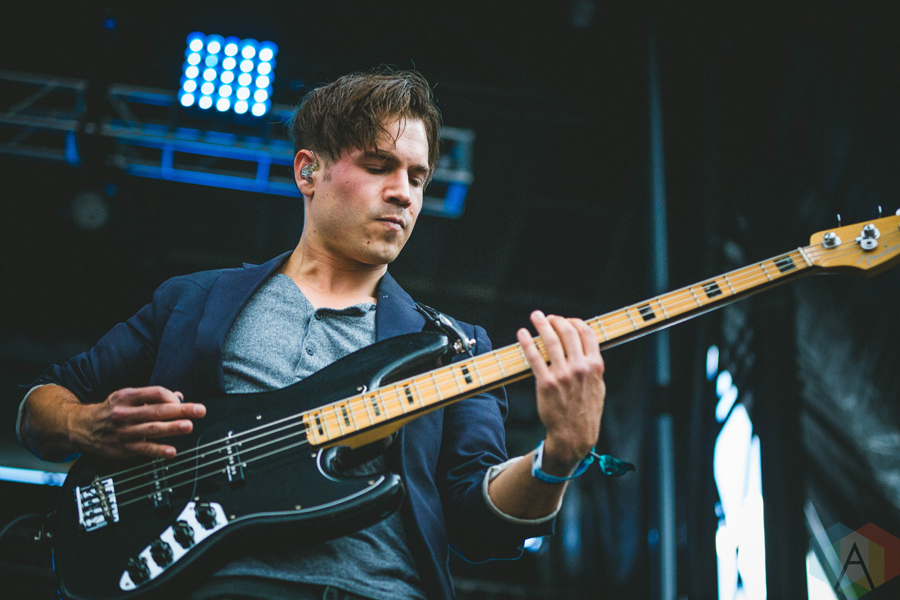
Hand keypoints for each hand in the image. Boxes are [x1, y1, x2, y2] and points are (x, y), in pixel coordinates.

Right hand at [68, 386, 205, 459]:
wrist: (81, 428)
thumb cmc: (110, 411)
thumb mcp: (127, 398)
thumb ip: (152, 398)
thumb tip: (178, 397)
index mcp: (127, 397)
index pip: (154, 393)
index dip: (171, 396)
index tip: (183, 401)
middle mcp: (125, 413)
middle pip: (157, 410)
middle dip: (180, 410)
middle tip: (199, 410)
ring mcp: (124, 431)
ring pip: (151, 429)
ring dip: (172, 428)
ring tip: (188, 426)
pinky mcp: (123, 448)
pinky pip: (144, 449)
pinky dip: (158, 450)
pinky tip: (171, 451)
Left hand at [517, 311, 605, 475]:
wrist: (574, 435)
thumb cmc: (586, 411)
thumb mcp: (599, 387)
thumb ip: (593, 367)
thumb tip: (586, 349)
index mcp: (595, 366)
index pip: (586, 333)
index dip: (575, 322)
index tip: (566, 320)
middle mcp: (580, 367)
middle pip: (568, 332)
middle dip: (556, 320)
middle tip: (547, 317)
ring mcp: (562, 375)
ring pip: (550, 340)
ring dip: (541, 324)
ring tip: (535, 316)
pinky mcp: (545, 383)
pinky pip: (534, 357)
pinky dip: (527, 342)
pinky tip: (522, 334)